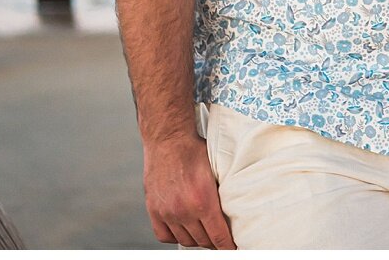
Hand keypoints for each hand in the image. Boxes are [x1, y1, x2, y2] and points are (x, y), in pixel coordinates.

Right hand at [142, 133, 235, 248]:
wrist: (168, 140)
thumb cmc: (194, 151)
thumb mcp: (216, 171)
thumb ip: (222, 194)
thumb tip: (234, 212)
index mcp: (203, 201)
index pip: (219, 237)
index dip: (227, 247)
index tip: (232, 250)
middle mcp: (183, 210)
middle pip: (203, 241)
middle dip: (214, 242)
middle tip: (220, 238)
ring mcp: (167, 212)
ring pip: (185, 239)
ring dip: (197, 239)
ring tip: (204, 233)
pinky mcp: (153, 210)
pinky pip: (164, 236)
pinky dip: (175, 235)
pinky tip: (183, 229)